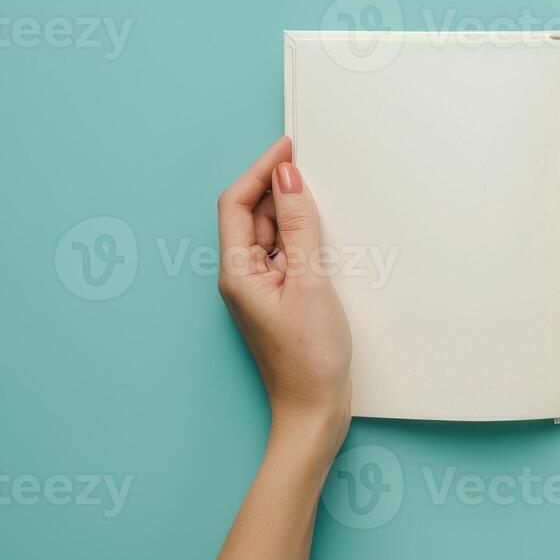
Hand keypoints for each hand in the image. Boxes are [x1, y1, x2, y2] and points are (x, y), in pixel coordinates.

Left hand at [217, 136, 352, 456]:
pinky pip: (283, 255)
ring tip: (323, 201)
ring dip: (291, 214)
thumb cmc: (309, 359)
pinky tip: (323, 238)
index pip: (237, 202)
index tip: (289, 145)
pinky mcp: (277, 299)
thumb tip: (288, 177)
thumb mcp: (310, 282)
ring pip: (269, 234)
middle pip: (252, 215)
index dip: (261, 168)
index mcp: (236, 271)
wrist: (314, 413)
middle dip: (278, 188)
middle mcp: (240, 276)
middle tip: (313, 167)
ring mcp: (258, 289)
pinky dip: (300, 239)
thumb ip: (298, 226)